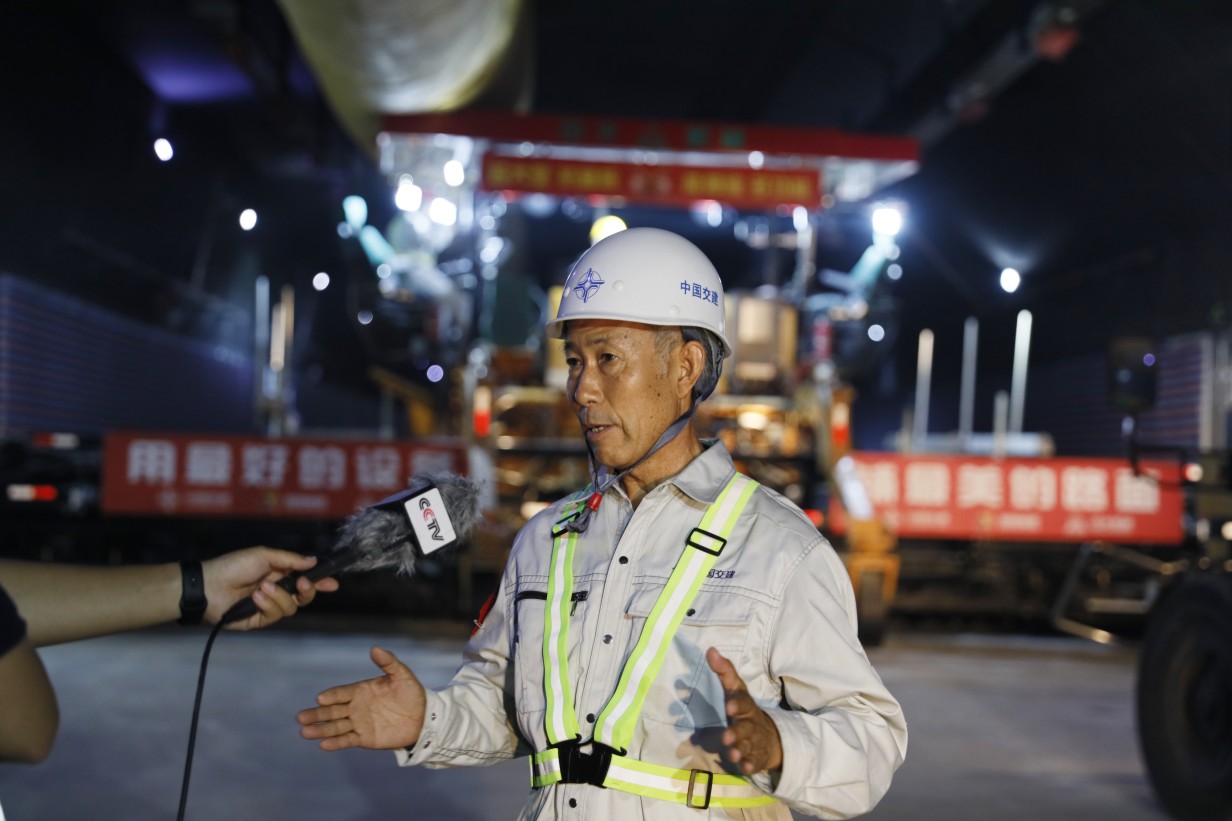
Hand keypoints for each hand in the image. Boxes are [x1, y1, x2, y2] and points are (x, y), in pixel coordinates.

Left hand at [202, 547, 339, 630]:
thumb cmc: (233, 565)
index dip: (320, 582)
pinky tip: (255, 597)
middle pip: (303, 597)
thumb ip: (290, 560)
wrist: (208, 585)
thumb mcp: (264, 555)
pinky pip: (274, 615)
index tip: (333, 584)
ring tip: (262, 587)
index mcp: (279, 574)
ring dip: (280, 596)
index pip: (304, 580)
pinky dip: (267, 605)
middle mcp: (277, 591)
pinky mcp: (258, 620)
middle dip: (308, 591)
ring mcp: (268, 607)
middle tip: (302, 583)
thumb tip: (313, 561)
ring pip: (291, 608)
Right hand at [297, 646, 426, 750]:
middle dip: (317, 714)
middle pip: (332, 711)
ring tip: (304, 732)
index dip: (331, 696)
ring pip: (335, 727)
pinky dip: (336, 743)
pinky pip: (347, 740)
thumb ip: (388, 662)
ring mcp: (358, 723)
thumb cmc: (411, 693)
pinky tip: (323, 744)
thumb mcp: (402, 675)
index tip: (320, 699)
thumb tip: (374, 648)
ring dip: (320, 730)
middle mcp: (355, 707)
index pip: (341, 693)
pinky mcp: (364, 738)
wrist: (422, 717)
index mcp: (361, 690)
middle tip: (300, 717)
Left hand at [706, 647, 782, 774]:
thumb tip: (710, 650)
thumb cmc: (744, 709)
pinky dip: (750, 765)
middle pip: (747, 727)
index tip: (728, 706)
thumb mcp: (736, 690)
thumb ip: (724, 672)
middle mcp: (752, 723)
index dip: (737, 704)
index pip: (743, 702)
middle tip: (726, 737)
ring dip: (740, 750)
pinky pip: (755, 762)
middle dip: (738, 732)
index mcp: (746, 706)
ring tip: (731, 754)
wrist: (770, 735)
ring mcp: (755, 741)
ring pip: (748, 746)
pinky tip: (745, 767)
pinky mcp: (757, 757)